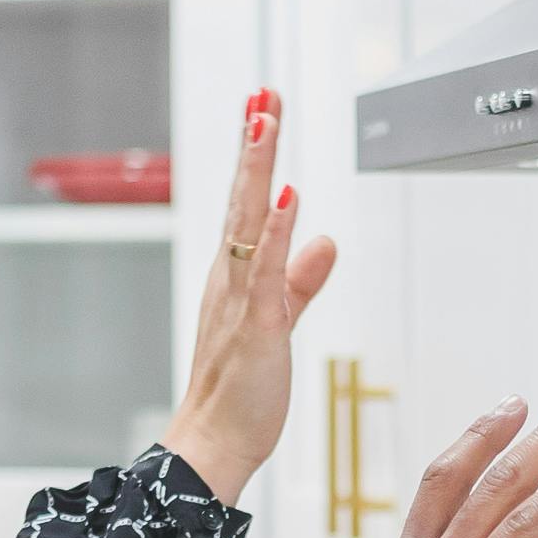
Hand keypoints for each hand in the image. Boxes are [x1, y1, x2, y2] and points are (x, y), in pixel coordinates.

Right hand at [158, 89, 339, 501]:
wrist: (213, 445)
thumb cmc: (241, 392)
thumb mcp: (279, 321)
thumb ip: (300, 280)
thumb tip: (323, 239)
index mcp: (237, 275)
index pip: (249, 203)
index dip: (258, 155)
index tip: (263, 106)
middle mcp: (230, 278)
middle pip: (243, 197)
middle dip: (254, 142)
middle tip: (262, 92)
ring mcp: (238, 299)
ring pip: (248, 221)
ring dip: (257, 169)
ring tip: (265, 118)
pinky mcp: (253, 327)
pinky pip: (264, 272)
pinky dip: (274, 233)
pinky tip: (285, 197)